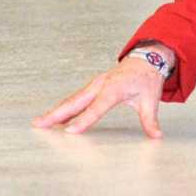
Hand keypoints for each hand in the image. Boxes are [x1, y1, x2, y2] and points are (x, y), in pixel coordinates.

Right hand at [33, 58, 168, 137]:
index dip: (83, 120)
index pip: (96, 107)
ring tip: (40, 123)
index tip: (69, 131)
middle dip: (56, 114)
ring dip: (55, 111)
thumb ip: (150, 119)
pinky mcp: (92, 87)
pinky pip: (76, 99)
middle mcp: (100, 85)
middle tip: (39, 124)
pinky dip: (64, 109)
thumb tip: (156, 136)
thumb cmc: (146, 79)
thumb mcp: (151, 99)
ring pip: (72, 100)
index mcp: (114, 88)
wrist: (145, 60)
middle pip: (75, 102)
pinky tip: (55, 120)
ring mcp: (94, 85)